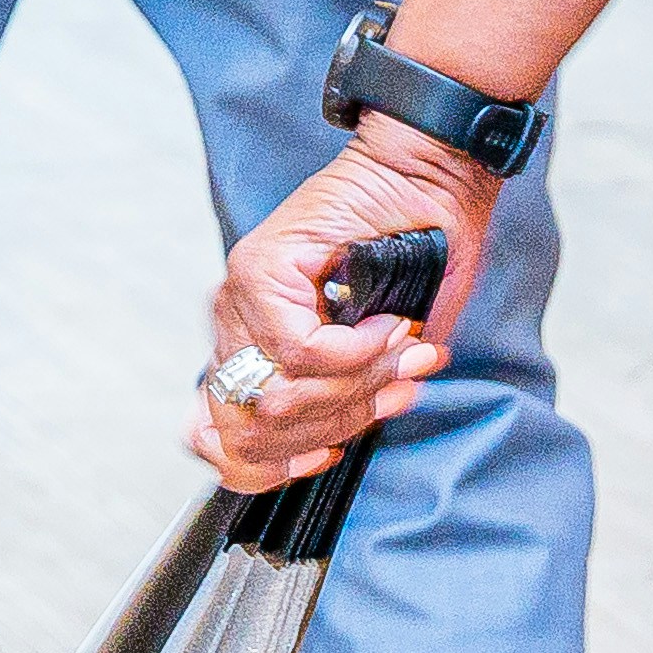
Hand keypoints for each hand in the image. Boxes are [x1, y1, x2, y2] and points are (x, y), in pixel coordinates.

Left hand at [192, 112, 501, 488]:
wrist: (426, 185)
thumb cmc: (412, 264)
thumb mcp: (378, 359)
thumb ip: (343, 402)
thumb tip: (327, 445)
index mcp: (253, 354)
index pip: (226, 445)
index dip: (277, 467)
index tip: (327, 454)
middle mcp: (234, 328)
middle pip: (255, 431)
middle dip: (338, 426)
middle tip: (394, 391)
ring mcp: (239, 299)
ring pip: (281, 397)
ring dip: (357, 389)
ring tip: (401, 355)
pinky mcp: (258, 270)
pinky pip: (302, 352)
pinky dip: (357, 352)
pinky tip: (386, 328)